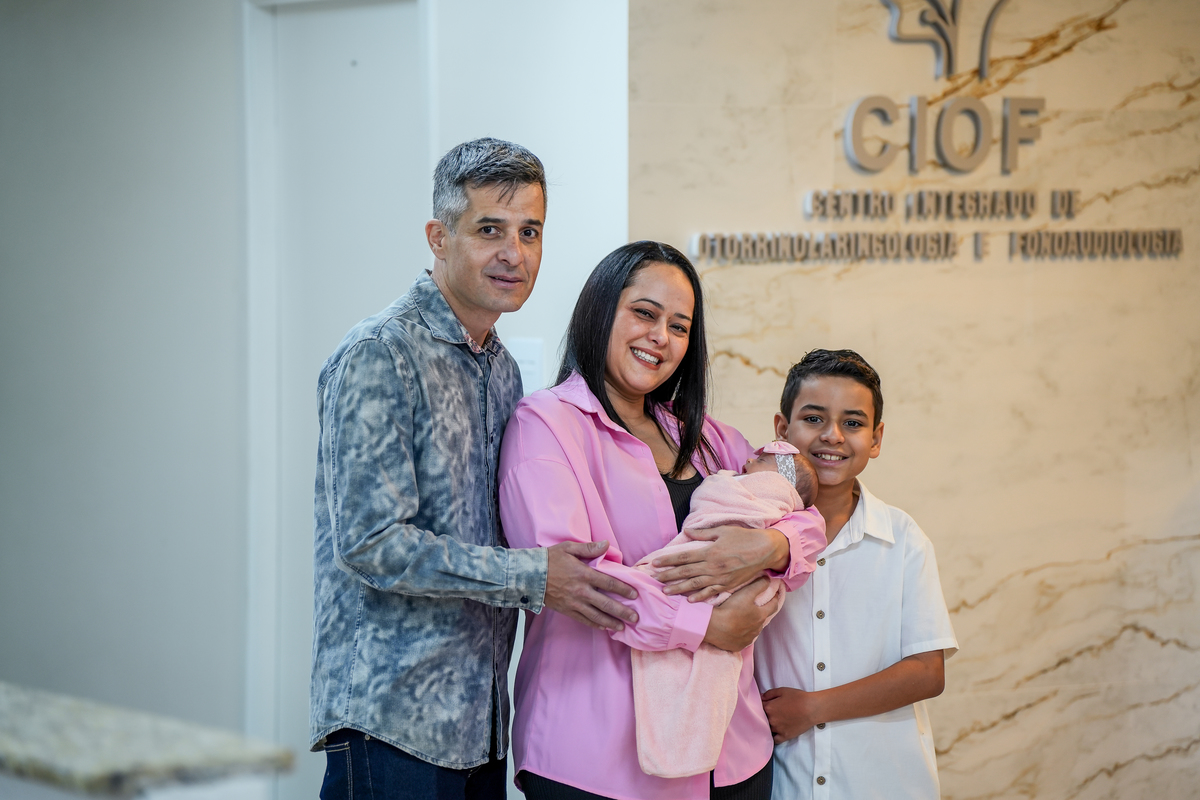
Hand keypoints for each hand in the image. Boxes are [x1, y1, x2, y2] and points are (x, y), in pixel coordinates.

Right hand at [544, 540, 638, 630]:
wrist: (527, 575)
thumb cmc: (549, 559)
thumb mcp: (568, 548)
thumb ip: (589, 548)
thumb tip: (606, 544)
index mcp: (583, 574)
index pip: (608, 582)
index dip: (623, 588)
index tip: (634, 594)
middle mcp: (580, 591)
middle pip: (606, 603)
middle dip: (622, 611)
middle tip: (635, 618)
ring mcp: (573, 603)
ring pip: (596, 615)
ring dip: (611, 622)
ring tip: (623, 627)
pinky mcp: (566, 610)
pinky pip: (583, 620)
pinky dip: (595, 625)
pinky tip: (604, 628)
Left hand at [653, 525, 788, 601]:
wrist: (765, 550)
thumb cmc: (744, 537)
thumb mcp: (723, 531)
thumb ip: (703, 533)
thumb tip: (686, 531)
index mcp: (710, 551)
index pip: (683, 557)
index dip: (668, 560)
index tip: (655, 563)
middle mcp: (713, 566)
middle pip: (685, 572)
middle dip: (668, 576)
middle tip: (654, 579)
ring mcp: (720, 578)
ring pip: (694, 585)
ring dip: (678, 589)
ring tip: (665, 592)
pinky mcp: (728, 585)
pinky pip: (710, 593)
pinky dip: (699, 597)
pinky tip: (689, 601)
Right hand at [702, 577, 783, 651]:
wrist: (714, 627)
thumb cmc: (731, 609)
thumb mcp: (746, 593)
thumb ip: (759, 585)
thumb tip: (768, 580)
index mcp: (761, 615)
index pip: (774, 605)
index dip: (775, 598)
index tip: (774, 594)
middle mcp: (758, 629)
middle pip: (764, 618)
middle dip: (762, 611)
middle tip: (757, 606)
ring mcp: (748, 639)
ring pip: (754, 629)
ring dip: (752, 623)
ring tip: (743, 617)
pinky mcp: (739, 645)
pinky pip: (744, 638)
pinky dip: (742, 633)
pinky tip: (736, 629)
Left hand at [761, 687, 821, 743]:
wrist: (812, 708)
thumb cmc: (798, 698)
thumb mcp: (782, 690)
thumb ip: (769, 693)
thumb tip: (761, 697)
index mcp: (768, 708)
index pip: (757, 707)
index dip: (760, 706)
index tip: (764, 705)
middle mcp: (771, 719)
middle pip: (761, 719)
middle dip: (763, 716)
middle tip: (770, 713)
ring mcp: (777, 729)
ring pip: (767, 729)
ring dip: (767, 726)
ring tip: (773, 722)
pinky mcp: (784, 736)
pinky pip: (775, 740)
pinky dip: (773, 737)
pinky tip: (775, 734)